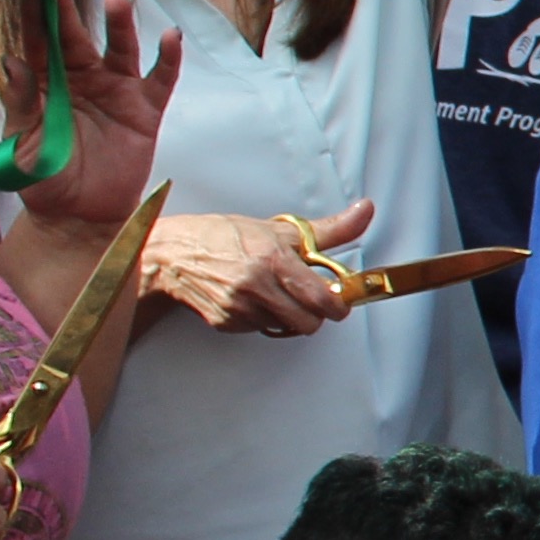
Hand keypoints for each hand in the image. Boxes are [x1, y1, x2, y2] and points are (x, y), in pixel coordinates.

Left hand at [10, 0, 181, 224]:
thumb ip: (20, 104)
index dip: (32, 17)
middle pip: (75, 35)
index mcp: (45, 84)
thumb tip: (13, 63)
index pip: (37, 43)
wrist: (79, 217)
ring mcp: (115, 91)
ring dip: (119, 24)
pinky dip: (167, 58)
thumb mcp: (22, 145)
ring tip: (116, 0)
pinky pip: (160, 78)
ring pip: (119, 48)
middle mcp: (80, 79)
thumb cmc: (43, 180)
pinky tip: (170, 36)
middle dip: (67, 7)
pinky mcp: (145, 110)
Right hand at [144, 203, 367, 336]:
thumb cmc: (228, 237)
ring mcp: (239, 307)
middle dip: (315, 315)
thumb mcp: (281, 229)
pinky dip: (262, 318)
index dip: (338, 305)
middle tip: (310, 300)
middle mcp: (256, 285)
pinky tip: (251, 298)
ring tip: (273, 292)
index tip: (339, 301)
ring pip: (284, 327)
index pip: (321, 298)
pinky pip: (259, 329)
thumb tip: (365, 210)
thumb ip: (329, 229)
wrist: (174, 252)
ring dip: (286, 316)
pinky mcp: (225, 322)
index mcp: (274, 259)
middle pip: (308, 323)